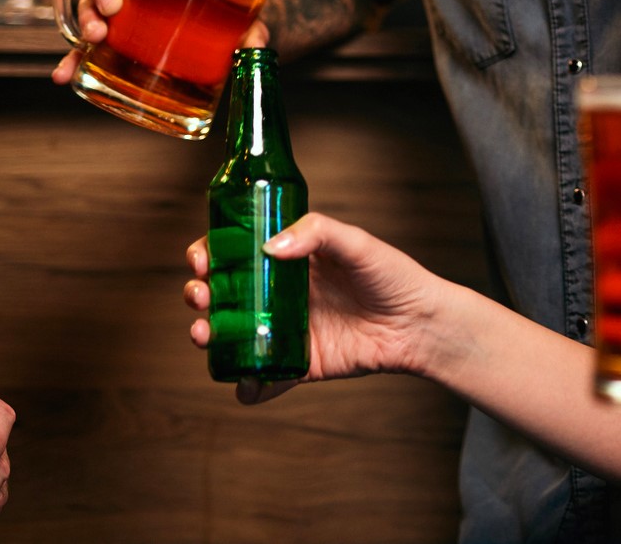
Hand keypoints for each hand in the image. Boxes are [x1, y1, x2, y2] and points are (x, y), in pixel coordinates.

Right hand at [51, 0, 267, 83]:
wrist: (219, 28)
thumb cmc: (222, 5)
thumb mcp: (237, 8)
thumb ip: (248, 22)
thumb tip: (258, 44)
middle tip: (113, 7)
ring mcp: (117, 7)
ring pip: (89, 5)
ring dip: (87, 19)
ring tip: (97, 38)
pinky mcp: (113, 37)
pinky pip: (85, 45)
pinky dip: (73, 59)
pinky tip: (66, 75)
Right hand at [184, 214, 442, 404]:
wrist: (420, 323)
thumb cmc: (393, 276)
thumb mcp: (358, 243)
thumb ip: (317, 233)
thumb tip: (269, 247)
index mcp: (290, 260)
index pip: (237, 252)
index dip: (210, 253)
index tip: (202, 258)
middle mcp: (280, 295)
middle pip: (223, 294)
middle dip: (199, 294)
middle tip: (200, 295)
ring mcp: (286, 331)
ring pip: (232, 336)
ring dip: (207, 336)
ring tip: (204, 333)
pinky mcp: (300, 365)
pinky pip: (264, 380)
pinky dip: (247, 388)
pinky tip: (243, 385)